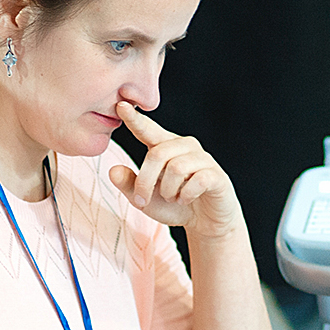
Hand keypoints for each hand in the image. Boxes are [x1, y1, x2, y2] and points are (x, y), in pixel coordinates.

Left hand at [108, 102, 243, 236]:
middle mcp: (184, 146)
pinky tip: (186, 199)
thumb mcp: (144, 199)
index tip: (121, 105)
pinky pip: (196, 181)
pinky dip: (186, 195)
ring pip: (176, 168)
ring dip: (168, 192)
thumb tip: (112, 170)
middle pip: (156, 154)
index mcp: (164, 146)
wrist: (203, 223)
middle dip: (145, 182)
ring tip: (172, 199)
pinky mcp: (216, 174)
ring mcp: (202, 159)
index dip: (135, 119)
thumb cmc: (173, 205)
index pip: (147, 129)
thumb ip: (129, 185)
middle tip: (142, 200)